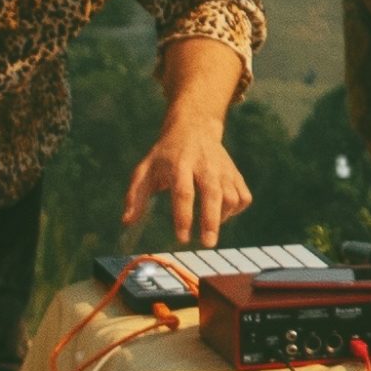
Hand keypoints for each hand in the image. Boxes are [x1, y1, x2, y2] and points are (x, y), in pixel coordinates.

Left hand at [122, 117, 251, 248]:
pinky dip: (235, 211)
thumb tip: (127, 221)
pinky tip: (221, 213)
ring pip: (231, 197)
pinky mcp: (235, 173)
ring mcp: (223, 169)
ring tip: (209, 227)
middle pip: (212, 194)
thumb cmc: (166, 154)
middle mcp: (205, 165)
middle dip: (211, 221)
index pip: (184, 192)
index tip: (182, 238)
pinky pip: (243, 197)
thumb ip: (135, 196)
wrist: (194, 127)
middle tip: (208, 243)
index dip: (184, 216)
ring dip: (222, 217)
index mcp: (180, 164)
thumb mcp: (145, 169)